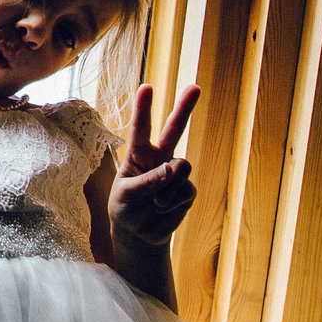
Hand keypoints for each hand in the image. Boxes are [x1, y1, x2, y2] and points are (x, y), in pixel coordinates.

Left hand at [109, 83, 199, 249]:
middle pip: (174, 129)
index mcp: (138, 154)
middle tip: (195, 87)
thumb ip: (147, 181)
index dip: (144, 107)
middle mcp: (158, 158)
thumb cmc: (125, 209)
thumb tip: (172, 169)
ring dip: (169, 186)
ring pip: (182, 166)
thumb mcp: (126, 195)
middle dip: (185, 108)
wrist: (138, 234)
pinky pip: (186, 189)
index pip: (141, 127)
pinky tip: (163, 209)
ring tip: (156, 203)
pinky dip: (174, 201)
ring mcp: (174, 173)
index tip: (147, 87)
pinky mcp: (186, 189)